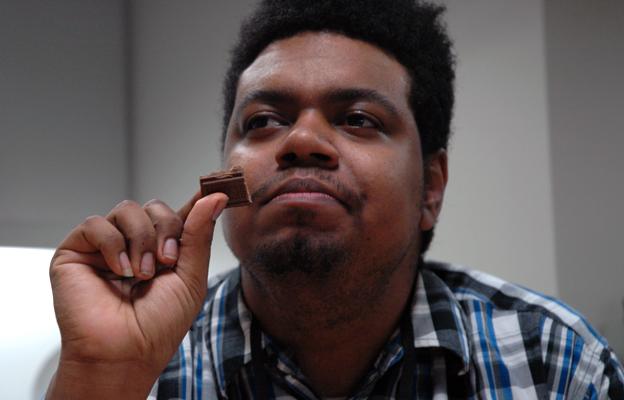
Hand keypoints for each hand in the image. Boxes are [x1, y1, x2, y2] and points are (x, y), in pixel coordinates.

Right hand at [46, 192, 227, 398]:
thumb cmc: (158, 325)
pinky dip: (111, 244)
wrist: (125, 352)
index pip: (179, 215)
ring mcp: (106, 247)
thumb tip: (215, 197)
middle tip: (168, 260)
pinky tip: (119, 270)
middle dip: (166, 229)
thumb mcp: (191, 277)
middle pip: (154, 207)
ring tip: (142, 273)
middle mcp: (134, 245)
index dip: (196, 202)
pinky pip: (96, 224)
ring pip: (127, 210)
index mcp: (163, 250)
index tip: (217, 189)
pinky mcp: (76, 251)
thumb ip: (199, 234)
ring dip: (141, 239)